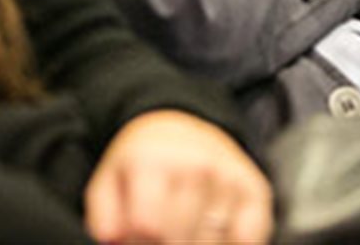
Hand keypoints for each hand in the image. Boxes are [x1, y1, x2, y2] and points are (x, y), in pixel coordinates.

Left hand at [84, 111, 272, 242]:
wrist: (183, 127)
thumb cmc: (142, 165)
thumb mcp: (109, 183)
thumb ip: (103, 217)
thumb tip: (112, 239)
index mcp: (153, 161)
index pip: (149, 227)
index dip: (138, 242)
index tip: (137, 236)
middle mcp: (196, 165)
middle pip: (179, 240)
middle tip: (158, 234)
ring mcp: (229, 178)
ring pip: (211, 244)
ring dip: (195, 244)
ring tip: (181, 229)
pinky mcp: (256, 191)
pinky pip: (248, 241)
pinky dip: (229, 244)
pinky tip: (212, 232)